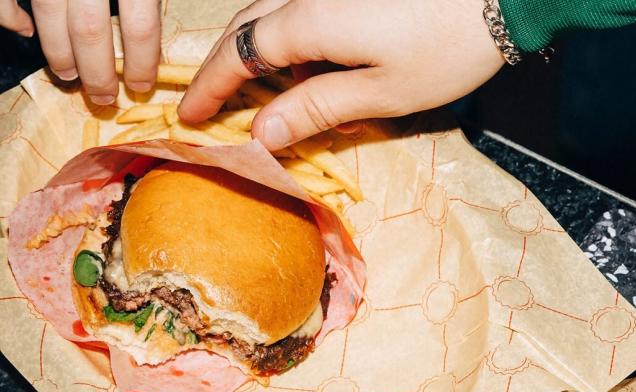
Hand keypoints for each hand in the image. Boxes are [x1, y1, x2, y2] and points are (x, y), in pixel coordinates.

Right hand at [0, 0, 160, 103]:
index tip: (142, 85)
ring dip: (57, 52)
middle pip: (90, 31)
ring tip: (69, 74)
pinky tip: (23, 30)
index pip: (140, 27)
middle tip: (104, 96)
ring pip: (48, 17)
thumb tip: (158, 25)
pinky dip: (8, 17)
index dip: (142, 63)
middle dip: (98, 72)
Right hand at [177, 0, 504, 149]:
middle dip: (224, 65)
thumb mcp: (382, 93)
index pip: (239, 54)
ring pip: (271, 10)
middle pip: (247, 25)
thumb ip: (316, 109)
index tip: (188, 118)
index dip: (210, 88)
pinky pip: (301, 5)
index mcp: (309, 21)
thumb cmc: (447, 48)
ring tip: (262, 97)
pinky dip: (289, 36)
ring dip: (257, 50)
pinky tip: (308, 67)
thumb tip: (260, 134)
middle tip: (211, 106)